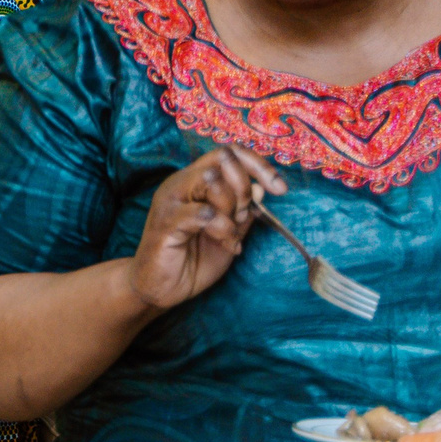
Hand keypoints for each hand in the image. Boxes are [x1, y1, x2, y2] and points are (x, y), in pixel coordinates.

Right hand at [129, 145, 283, 311]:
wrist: (161, 289)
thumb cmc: (192, 259)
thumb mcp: (230, 232)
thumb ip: (244, 210)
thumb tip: (262, 187)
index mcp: (194, 181)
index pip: (229, 152)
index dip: (259, 165)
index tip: (280, 189)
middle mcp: (180, 183)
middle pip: (222, 158)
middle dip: (243, 188)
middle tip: (243, 217)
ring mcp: (171, 200)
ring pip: (212, 180)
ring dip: (232, 209)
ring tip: (230, 234)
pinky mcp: (166, 221)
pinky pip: (204, 213)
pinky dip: (223, 229)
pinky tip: (225, 245)